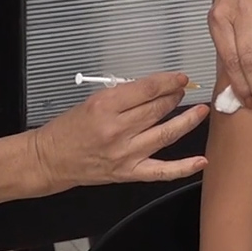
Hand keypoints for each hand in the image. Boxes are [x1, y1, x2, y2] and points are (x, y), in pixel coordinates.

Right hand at [32, 72, 208, 189]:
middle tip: (185, 91)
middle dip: (175, 97)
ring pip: (165, 134)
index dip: (168, 81)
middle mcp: (117, 130)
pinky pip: (162, 171)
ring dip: (187, 121)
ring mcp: (125, 153)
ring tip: (201, 112)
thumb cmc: (67, 130)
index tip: (180, 78)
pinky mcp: (128, 172)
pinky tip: (201, 161)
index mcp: (105, 106)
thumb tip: (154, 90)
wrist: (50, 159)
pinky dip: (184, 167)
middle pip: (157, 109)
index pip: (147, 89)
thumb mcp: (91, 101)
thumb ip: (123, 96)